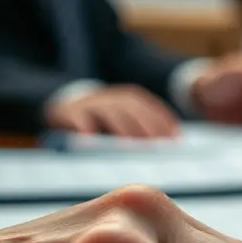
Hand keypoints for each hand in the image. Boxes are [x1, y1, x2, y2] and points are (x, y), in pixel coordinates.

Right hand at [45, 85, 179, 137]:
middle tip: (156, 143)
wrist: (65, 105)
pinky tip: (89, 138)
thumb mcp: (124, 120)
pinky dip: (82, 125)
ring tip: (129, 144)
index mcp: (126, 99)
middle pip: (131, 108)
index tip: (175, 137)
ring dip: (119, 126)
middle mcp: (110, 98)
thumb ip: (145, 128)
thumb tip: (176, 141)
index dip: (162, 120)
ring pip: (107, 111)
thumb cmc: (103, 120)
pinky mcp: (69, 111)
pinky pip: (77, 117)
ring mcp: (90, 104)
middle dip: (145, 124)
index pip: (148, 106)